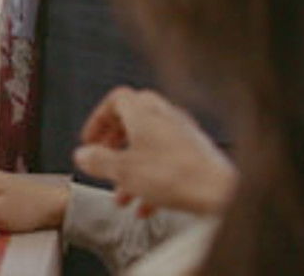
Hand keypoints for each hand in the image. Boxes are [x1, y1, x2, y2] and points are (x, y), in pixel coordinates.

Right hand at [75, 87, 236, 216]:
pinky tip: (146, 204)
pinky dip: (152, 179)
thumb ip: (97, 160)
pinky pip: (167, 162)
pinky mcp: (198, 155)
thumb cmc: (176, 176)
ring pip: (150, 145)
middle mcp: (165, 116)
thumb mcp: (122, 170)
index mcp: (144, 111)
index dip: (98, 120)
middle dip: (115, 143)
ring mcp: (184, 135)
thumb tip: (83, 155)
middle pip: (133, 121)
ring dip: (131, 167)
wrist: (221, 193)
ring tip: (122, 192)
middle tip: (104, 158)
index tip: (90, 140)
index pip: (115, 100)